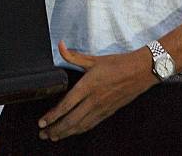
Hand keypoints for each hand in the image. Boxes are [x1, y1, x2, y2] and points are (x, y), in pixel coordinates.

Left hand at [38, 40, 156, 141]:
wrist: (141, 71)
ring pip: (80, 126)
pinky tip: (72, 132)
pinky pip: (90, 125)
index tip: (41, 122)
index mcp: (88, 85)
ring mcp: (102, 108)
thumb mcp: (94, 58)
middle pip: (71, 120)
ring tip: (53, 137)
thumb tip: (60, 45)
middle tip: (42, 134)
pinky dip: (79, 131)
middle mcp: (93, 100)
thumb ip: (74, 55)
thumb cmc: (118, 63)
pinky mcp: (108, 112)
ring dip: (65, 133)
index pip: (66, 105)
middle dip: (55, 129)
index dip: (52, 116)